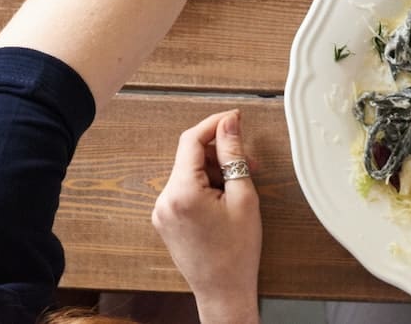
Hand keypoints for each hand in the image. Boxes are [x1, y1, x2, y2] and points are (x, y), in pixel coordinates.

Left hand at [151, 110, 262, 323]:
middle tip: (249, 160)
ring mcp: (161, 211)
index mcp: (181, 193)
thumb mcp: (243, 197)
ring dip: (214, 170)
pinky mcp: (165, 220)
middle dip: (220, 152)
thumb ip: (234, 155)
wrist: (223, 292)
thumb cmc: (237, 252)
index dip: (215, 124)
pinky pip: (184, 189)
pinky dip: (204, 185)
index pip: (192, 140)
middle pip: (190, 156)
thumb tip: (229, 124)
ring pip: (188, 172)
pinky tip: (225, 196)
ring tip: (240, 183)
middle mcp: (164, 200)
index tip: (235, 118)